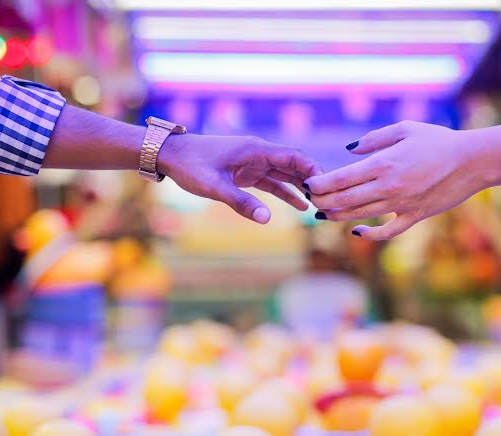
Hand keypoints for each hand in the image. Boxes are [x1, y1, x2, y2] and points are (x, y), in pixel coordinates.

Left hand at [157, 134, 321, 223]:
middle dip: (313, 181)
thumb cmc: (191, 166)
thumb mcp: (214, 186)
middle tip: (330, 199)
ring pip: (285, 174)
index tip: (327, 185)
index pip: (294, 157)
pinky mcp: (246, 172)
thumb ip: (241, 202)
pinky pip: (272, 182)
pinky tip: (300, 206)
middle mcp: (259, 153)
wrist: (170, 156)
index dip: (313, 169)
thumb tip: (267, 220)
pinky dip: (286, 193)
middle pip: (294, 165)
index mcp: (255, 149)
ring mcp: (253, 163)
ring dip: (302, 188)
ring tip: (320, 205)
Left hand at [304, 121, 500, 239]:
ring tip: (323, 213)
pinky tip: (356, 231)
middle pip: (344, 200)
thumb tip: (349, 151)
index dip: (320, 184)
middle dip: (323, 201)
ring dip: (337, 216)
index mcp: (384, 164)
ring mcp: (401, 205)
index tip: (308, 184)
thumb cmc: (438, 140)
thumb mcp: (405, 129)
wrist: (472, 160)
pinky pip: (387, 232)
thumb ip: (374, 139)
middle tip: (311, 200)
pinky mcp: (414, 216)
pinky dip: (369, 235)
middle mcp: (388, 187)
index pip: (341, 179)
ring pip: (360, 216)